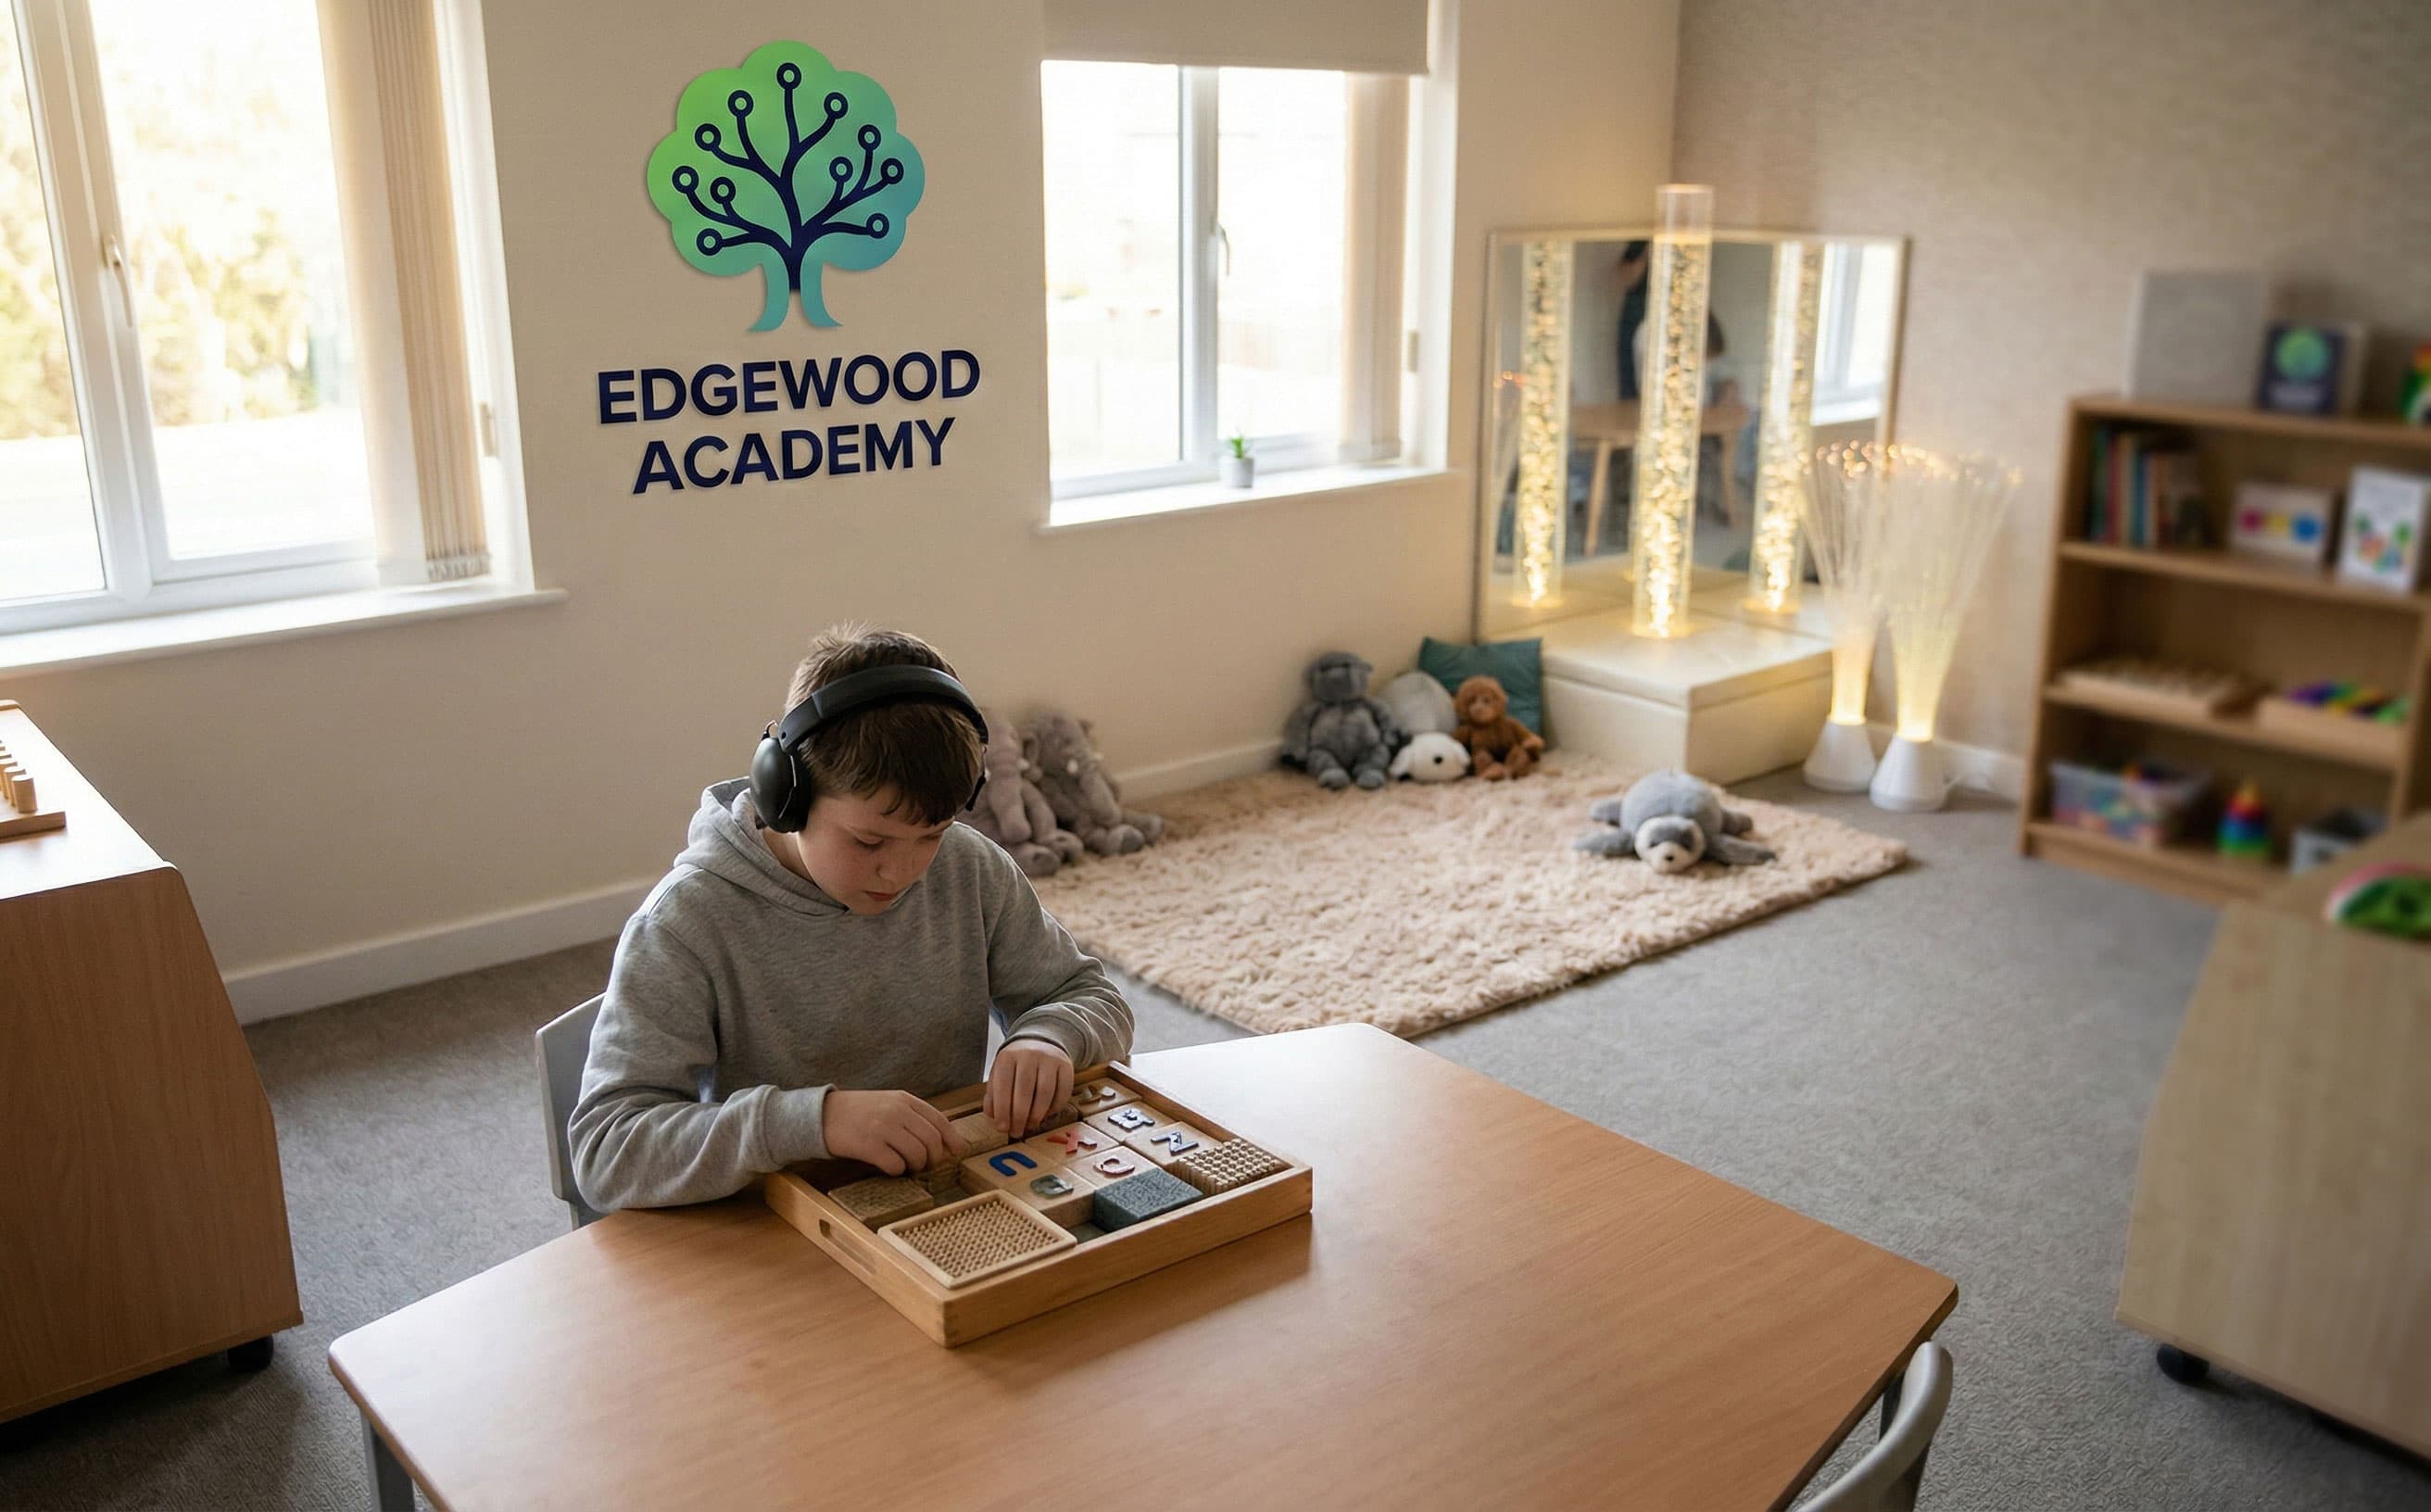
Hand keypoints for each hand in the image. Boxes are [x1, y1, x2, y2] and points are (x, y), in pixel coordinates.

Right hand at [822, 1090, 959, 1175]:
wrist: (823, 1114)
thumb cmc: (859, 1112)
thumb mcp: (888, 1103)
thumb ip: (912, 1116)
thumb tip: (942, 1139)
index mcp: (904, 1099)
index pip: (938, 1119)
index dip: (951, 1138)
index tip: (958, 1151)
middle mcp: (896, 1111)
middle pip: (932, 1140)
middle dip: (933, 1158)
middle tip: (926, 1165)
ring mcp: (883, 1127)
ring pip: (917, 1154)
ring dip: (915, 1166)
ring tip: (906, 1166)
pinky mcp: (869, 1145)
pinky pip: (895, 1165)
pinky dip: (896, 1171)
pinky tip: (888, 1167)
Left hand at [986, 1040, 1074, 1139]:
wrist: (1040, 1041)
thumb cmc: (1016, 1065)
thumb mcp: (999, 1073)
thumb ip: (993, 1095)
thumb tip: (994, 1117)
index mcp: (1008, 1056)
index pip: (1003, 1086)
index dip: (1002, 1110)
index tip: (1002, 1128)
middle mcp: (1029, 1054)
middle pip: (1025, 1090)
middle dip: (1020, 1116)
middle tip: (1017, 1132)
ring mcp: (1050, 1059)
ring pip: (1045, 1093)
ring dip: (1037, 1115)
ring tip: (1030, 1126)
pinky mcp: (1067, 1065)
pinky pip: (1062, 1092)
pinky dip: (1054, 1109)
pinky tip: (1045, 1116)